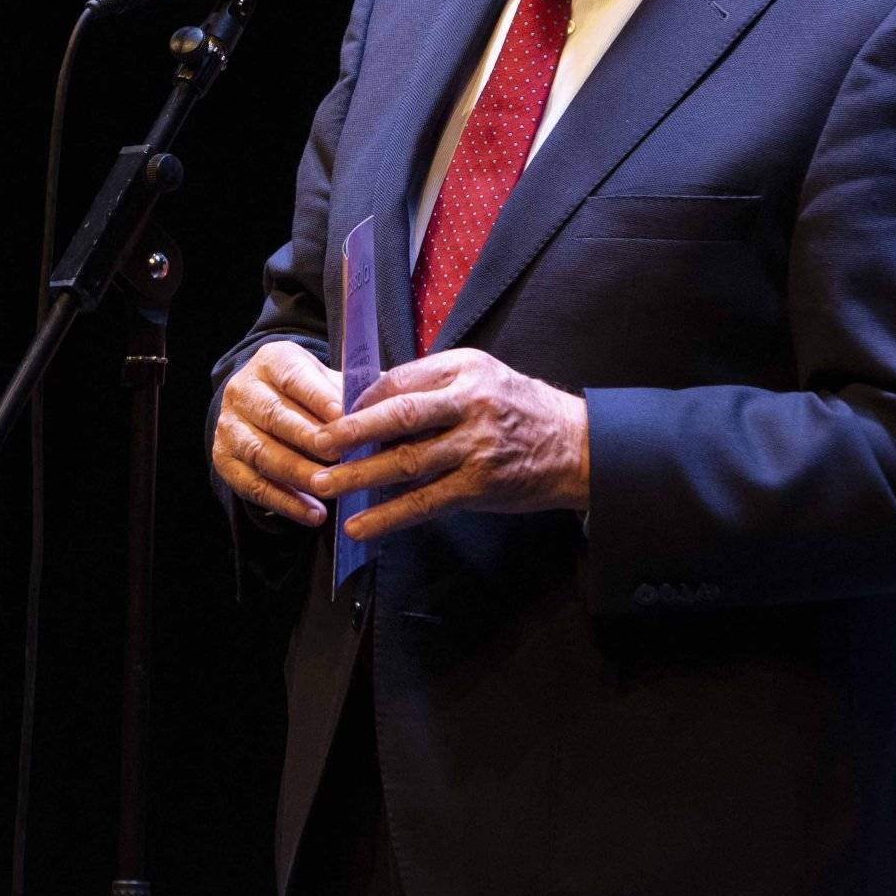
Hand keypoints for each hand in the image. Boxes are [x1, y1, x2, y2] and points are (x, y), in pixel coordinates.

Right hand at [212, 339, 344, 526]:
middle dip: (309, 439)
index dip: (319, 398)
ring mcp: (229, 426)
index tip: (345, 418)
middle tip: (341, 459)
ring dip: (298, 474)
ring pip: (262, 452)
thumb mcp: (328, 381)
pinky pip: (253, 486)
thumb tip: (389, 407)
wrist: (263, 407)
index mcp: (271, 361)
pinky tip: (314, 514)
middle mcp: (243, 390)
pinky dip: (286, 502)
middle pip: (275, 416)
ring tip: (330, 490)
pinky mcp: (224, 460)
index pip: (294, 377)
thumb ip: (353, 392)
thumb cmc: (310, 395)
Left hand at [310, 348, 588, 539]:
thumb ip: (434, 382)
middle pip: (400, 415)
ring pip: (407, 462)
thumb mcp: (482, 375)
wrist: (577, 446)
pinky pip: (425, 502)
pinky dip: (389, 516)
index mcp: (465, 369)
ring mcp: (476, 447)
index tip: (332, 413)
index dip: (362, 399)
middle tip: (318, 444)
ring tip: (324, 484)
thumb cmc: (520, 408)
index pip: (401, 380)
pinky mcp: (479, 487)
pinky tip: (361, 525)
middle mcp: (470, 404)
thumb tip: (373, 397)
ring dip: (361, 476)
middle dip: (352, 431)